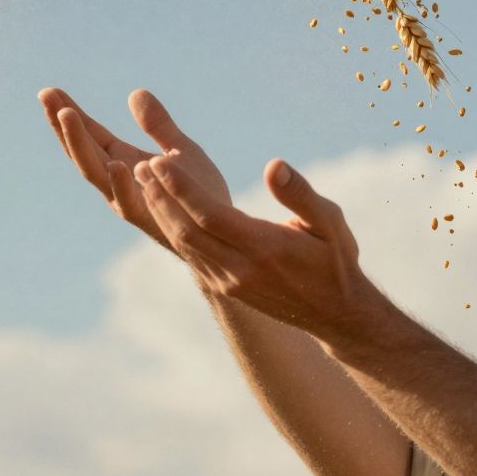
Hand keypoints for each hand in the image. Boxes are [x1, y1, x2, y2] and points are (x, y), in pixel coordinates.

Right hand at [37, 86, 227, 254]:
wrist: (220, 233)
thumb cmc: (198, 193)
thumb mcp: (180, 148)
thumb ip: (158, 124)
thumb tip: (135, 92)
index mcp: (122, 161)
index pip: (89, 134)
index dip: (69, 114)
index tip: (49, 92)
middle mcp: (117, 182)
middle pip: (82, 150)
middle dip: (63, 124)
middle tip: (46, 96)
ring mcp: (127, 200)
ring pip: (95, 172)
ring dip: (79, 145)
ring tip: (67, 114)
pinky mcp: (147, 217)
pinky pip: (129, 202)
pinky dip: (120, 184)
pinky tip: (116, 163)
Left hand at [131, 149, 387, 346]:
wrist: (335, 314)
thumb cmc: (335, 260)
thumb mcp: (330, 222)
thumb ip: (300, 194)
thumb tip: (273, 166)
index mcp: (264, 248)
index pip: (210, 215)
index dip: (181, 188)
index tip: (159, 161)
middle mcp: (241, 269)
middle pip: (188, 230)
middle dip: (161, 197)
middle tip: (140, 165)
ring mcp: (230, 282)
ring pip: (185, 243)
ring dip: (162, 212)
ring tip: (145, 181)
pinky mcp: (226, 288)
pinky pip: (192, 255)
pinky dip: (174, 229)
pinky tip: (165, 208)